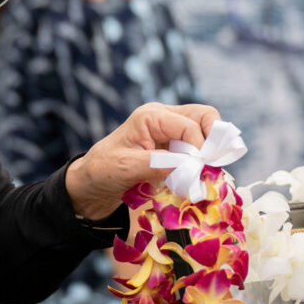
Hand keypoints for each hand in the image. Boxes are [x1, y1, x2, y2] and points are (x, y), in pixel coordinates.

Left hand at [65, 103, 219, 219]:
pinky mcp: (173, 150)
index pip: (190, 124)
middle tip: (212, 167)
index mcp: (152, 116)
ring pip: (205, 133)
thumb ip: (157, 164)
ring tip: (203, 175)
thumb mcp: (126, 167)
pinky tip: (194, 179)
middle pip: (205, 117)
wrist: (89, 187)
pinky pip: (197, 151)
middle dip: (214, 141)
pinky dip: (201, 164)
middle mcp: (164, 119)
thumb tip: (190, 166)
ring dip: (209, 153)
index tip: (200, 172)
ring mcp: (170, 134)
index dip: (200, 147)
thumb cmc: (101, 172)